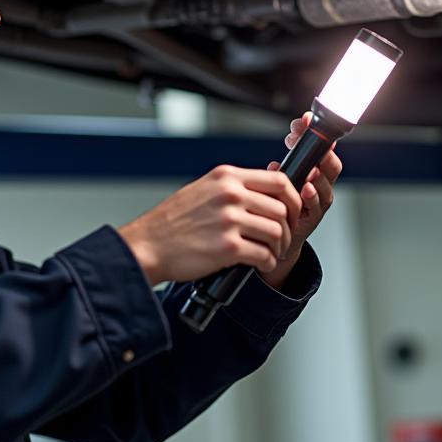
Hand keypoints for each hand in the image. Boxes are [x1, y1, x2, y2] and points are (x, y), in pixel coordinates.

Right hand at [118, 165, 302, 285]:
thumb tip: (262, 194)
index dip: (293, 197)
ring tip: (271, 253)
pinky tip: (261, 264)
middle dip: (288, 227)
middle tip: (282, 238)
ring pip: (276, 232)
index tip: (292, 210)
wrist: (148, 245)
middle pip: (281, 208)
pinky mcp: (228, 247)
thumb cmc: (171, 222)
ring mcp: (229, 220)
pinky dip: (267, 263)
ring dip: (278, 247)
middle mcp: (230, 194)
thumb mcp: (202, 189)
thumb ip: (231, 188)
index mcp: (227, 177)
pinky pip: (263, 254)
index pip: (279, 180)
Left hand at [261, 111, 342, 289]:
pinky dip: (312, 196)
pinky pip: (317, 206)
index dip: (314, 132)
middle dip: (323, 151)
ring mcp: (318, 201)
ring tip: (312, 168)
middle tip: (313, 139)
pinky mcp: (312, 218)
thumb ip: (283, 165)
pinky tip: (305, 189)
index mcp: (313, 170)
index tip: (305, 119)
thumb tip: (279, 156)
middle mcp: (320, 185)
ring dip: (320, 175)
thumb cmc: (278, 203)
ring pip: (327, 185)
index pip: (321, 147)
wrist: (279, 237)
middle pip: (331, 164)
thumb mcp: (279, 179)